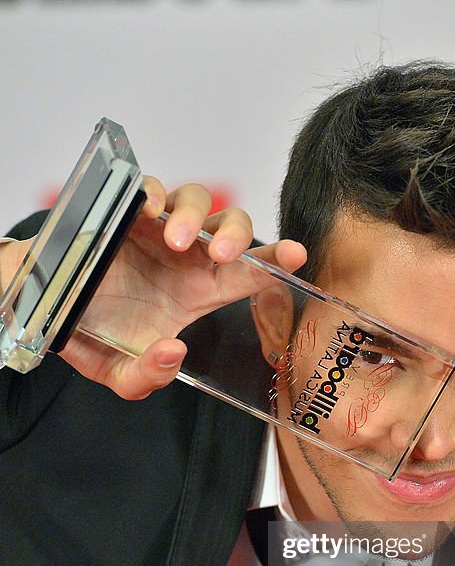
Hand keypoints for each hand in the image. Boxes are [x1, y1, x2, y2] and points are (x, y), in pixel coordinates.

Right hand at [59, 178, 305, 398]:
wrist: (46, 308)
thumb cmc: (95, 332)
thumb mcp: (120, 373)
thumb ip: (147, 379)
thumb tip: (172, 354)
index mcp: (199, 289)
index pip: (249, 272)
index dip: (274, 260)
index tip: (296, 255)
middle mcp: (187, 254)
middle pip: (232, 225)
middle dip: (236, 235)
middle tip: (220, 254)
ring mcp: (157, 226)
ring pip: (196, 198)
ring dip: (194, 215)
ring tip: (176, 239)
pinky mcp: (125, 209)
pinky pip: (147, 186)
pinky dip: (151, 191)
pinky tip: (146, 209)